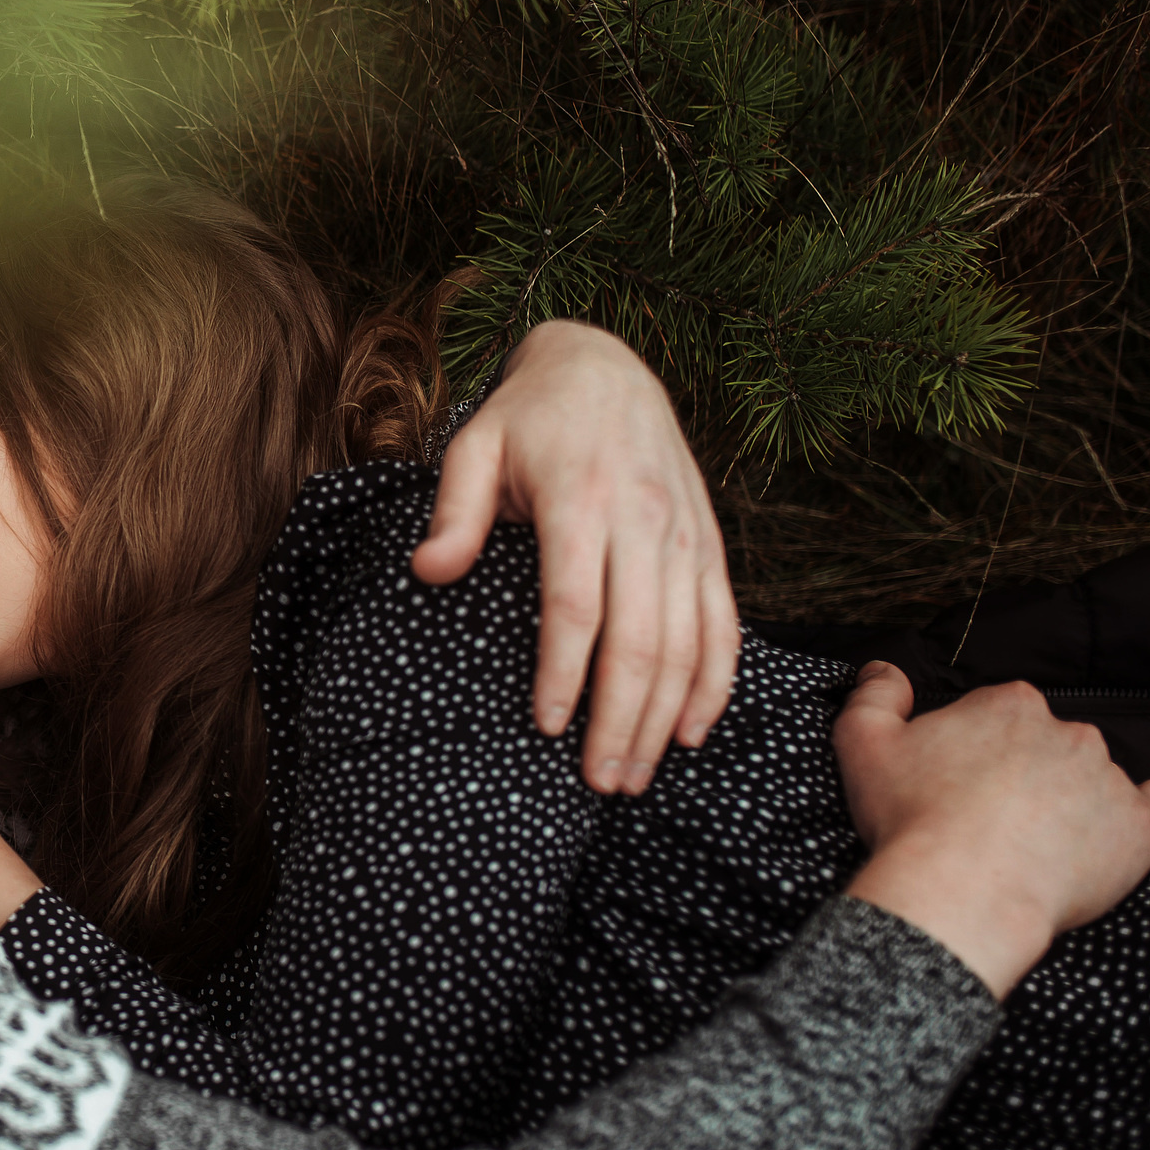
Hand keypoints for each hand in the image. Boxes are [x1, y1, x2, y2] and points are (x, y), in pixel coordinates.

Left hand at [413, 320, 733, 797]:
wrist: (606, 366)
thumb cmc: (527, 418)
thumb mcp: (474, 445)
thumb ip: (452, 511)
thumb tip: (426, 572)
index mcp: (581, 498)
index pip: (576, 603)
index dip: (565, 671)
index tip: (547, 727)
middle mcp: (643, 519)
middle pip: (641, 637)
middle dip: (622, 718)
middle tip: (599, 783)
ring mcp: (684, 533)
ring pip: (687, 640)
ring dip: (665, 716)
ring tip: (634, 776)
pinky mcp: (709, 543)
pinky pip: (723, 622)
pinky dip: (714, 681)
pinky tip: (691, 731)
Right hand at [835, 663, 1149, 997]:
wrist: (961, 892)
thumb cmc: (912, 819)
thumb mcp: (864, 745)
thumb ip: (875, 696)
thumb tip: (883, 670)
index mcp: (1008, 705)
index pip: (1002, 713)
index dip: (979, 746)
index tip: (963, 779)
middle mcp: (1067, 730)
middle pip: (1050, 743)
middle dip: (1026, 771)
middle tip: (992, 814)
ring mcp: (1108, 776)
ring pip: (1095, 775)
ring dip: (1072, 797)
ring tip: (1034, 841)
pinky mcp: (1140, 824)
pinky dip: (1141, 811)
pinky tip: (1112, 829)